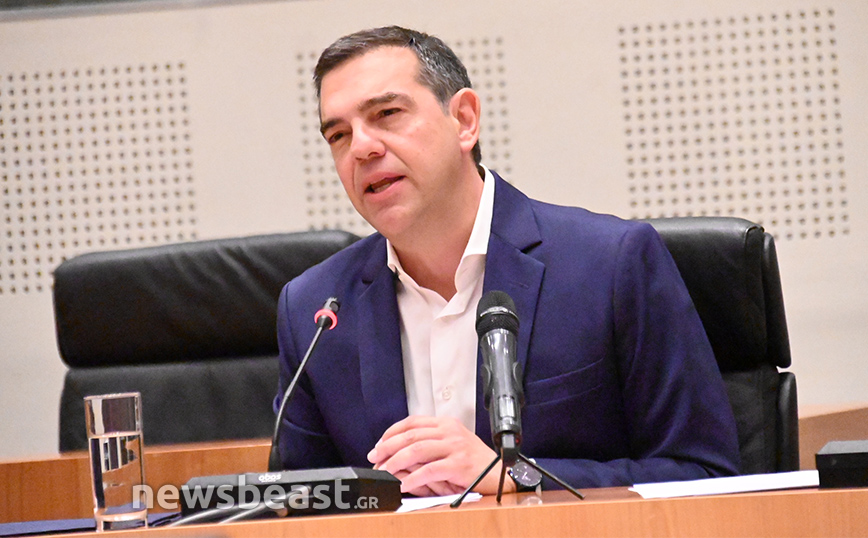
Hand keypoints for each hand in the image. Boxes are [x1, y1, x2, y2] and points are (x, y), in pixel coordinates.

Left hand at [367, 415, 515, 496]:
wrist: (501, 473)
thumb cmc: (475, 463)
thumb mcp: (451, 447)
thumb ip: (428, 447)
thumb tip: (398, 455)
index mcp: (445, 424)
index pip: (412, 422)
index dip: (391, 433)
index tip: (379, 444)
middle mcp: (449, 431)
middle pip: (411, 435)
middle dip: (388, 447)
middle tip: (375, 458)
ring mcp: (455, 446)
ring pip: (417, 450)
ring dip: (396, 461)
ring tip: (385, 471)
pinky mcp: (459, 464)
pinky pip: (430, 470)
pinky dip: (414, 478)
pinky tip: (404, 485)